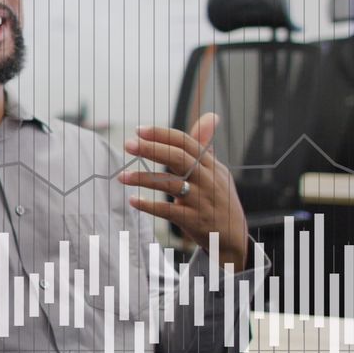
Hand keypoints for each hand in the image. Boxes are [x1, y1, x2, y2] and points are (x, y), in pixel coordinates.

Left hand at [117, 113, 248, 269]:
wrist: (232, 236)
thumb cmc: (218, 198)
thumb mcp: (216, 170)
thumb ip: (204, 146)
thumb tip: (210, 116)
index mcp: (210, 165)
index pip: (186, 143)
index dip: (162, 135)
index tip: (139, 130)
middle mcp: (207, 180)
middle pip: (179, 158)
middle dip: (152, 149)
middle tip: (128, 145)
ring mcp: (201, 200)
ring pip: (171, 184)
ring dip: (143, 178)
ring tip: (121, 176)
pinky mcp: (194, 220)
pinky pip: (169, 211)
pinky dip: (149, 205)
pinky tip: (133, 200)